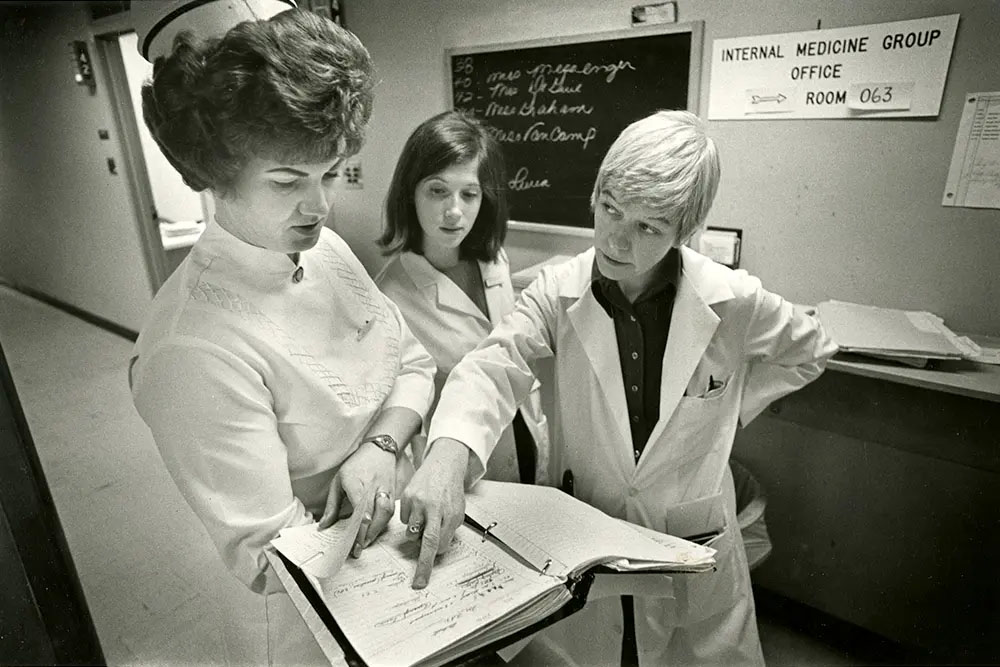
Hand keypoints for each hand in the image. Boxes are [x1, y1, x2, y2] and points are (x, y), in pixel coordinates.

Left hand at [318, 442, 396, 556]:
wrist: (380, 449)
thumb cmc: (356, 465)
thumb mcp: (338, 481)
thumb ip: (332, 505)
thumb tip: (324, 526)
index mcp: (357, 482)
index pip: (359, 508)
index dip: (357, 527)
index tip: (351, 542)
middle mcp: (373, 486)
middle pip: (374, 513)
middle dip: (366, 534)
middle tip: (358, 549)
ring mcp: (386, 489)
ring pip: (385, 513)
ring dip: (376, 530)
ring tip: (366, 543)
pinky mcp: (394, 493)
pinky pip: (391, 512)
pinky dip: (383, 524)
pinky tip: (375, 532)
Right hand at [400, 437, 469, 588]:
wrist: (443, 465)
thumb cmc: (451, 491)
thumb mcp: (458, 511)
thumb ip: (449, 529)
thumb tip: (437, 550)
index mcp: (451, 513)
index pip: (442, 543)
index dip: (437, 553)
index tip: (430, 566)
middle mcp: (435, 507)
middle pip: (428, 542)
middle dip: (423, 565)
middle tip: (419, 582)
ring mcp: (419, 502)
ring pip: (412, 532)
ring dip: (417, 533)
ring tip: (425, 519)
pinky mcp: (407, 497)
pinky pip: (404, 520)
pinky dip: (411, 519)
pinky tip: (419, 508)